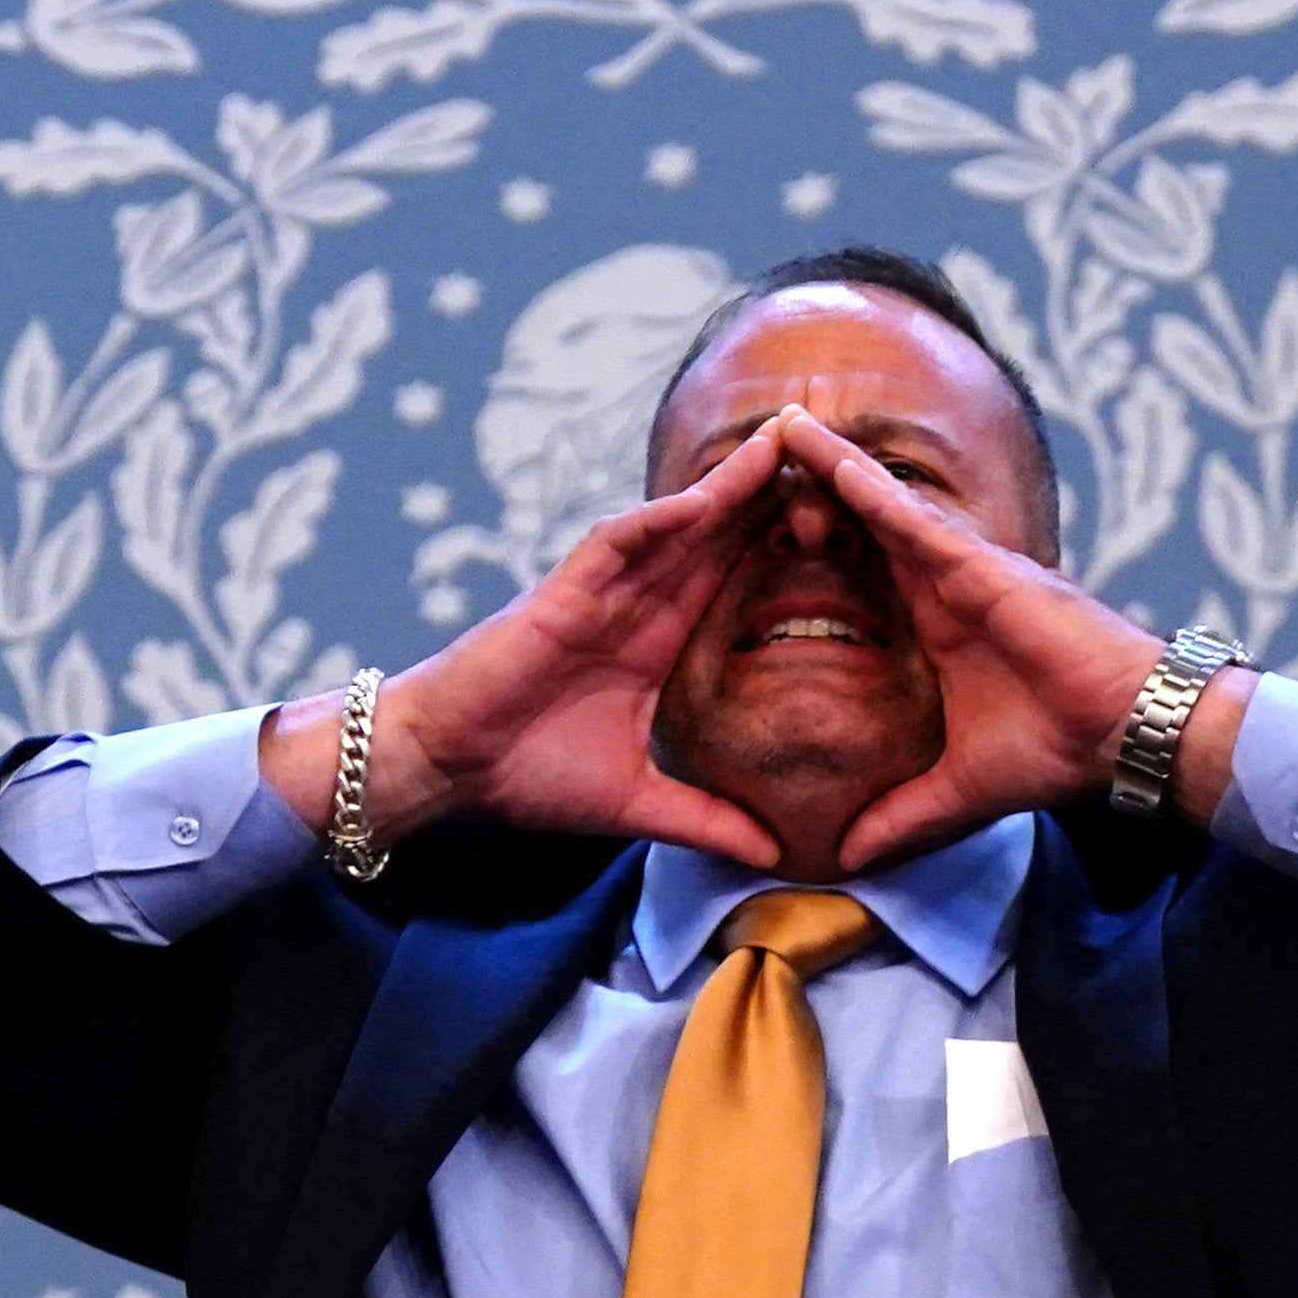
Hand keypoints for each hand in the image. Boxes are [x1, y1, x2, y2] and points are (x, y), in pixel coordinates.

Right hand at [259, 420, 790, 868]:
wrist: (450, 766)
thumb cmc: (528, 774)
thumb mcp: (638, 804)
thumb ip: (706, 820)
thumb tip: (771, 853)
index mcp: (657, 640)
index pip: (732, 579)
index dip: (782, 546)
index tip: (847, 523)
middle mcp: (636, 604)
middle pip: (717, 534)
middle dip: (771, 492)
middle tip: (837, 449)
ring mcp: (602, 592)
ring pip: (677, 523)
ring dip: (728, 484)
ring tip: (784, 444)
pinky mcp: (564, 593)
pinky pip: (618, 542)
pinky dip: (662, 517)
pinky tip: (707, 496)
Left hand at [773, 408, 1227, 872]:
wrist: (1122, 733)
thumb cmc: (1057, 749)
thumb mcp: (956, 793)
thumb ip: (901, 816)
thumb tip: (847, 857)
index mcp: (933, 623)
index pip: (862, 572)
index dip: (817, 544)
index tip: (764, 525)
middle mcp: (942, 585)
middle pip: (863, 522)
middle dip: (813, 483)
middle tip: (755, 447)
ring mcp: (960, 569)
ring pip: (880, 504)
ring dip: (830, 464)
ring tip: (779, 426)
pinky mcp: (979, 568)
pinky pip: (911, 518)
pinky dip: (867, 487)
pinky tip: (824, 458)